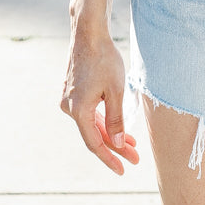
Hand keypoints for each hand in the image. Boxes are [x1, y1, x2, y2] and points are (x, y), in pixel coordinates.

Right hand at [60, 23, 139, 175]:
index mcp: (78, 110)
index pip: (95, 143)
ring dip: (111, 134)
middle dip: (116, 147)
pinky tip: (117, 128)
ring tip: (132, 145)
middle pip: (94, 135)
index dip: (110, 158)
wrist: (89, 34)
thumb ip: (116, 119)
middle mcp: (69, 108)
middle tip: (135, 159)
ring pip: (92, 125)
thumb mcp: (116, 91)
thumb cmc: (105, 60)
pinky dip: (103, 121)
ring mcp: (69, 100)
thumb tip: (118, 143)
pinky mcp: (72, 93)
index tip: (123, 170)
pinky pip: (89, 114)